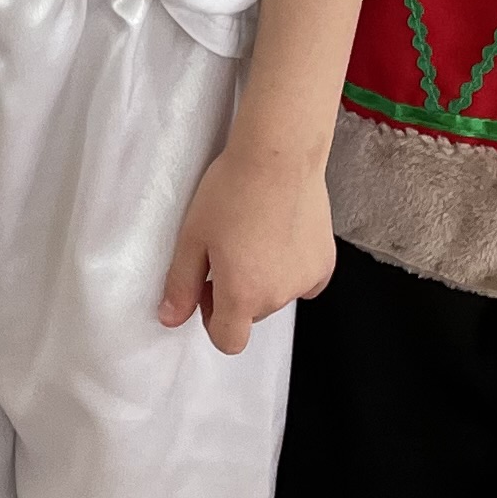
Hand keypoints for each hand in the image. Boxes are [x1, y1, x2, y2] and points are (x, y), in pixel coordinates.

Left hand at [157, 136, 333, 355]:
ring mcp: (306, 280)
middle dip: (237, 293)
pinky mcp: (326, 261)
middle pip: (252, 314)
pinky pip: (304, 281)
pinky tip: (282, 237)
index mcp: (242, 295)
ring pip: (277, 295)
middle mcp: (278, 296)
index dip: (212, 320)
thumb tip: (170, 319)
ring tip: (255, 235)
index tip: (207, 287)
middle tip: (227, 250)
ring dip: (265, 279)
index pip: (229, 340)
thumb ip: (180, 284)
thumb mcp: (192, 237)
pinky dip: (291, 269)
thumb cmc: (231, 192)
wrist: (278, 156)